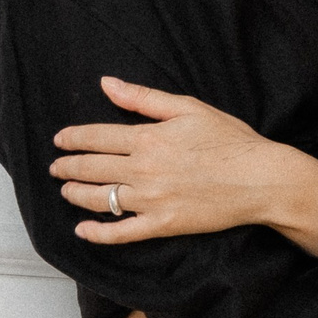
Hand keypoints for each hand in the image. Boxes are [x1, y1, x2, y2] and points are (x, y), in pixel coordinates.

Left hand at [52, 78, 317, 254]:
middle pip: (92, 168)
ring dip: (76, 194)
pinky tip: (83, 230)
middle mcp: (144, 169)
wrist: (261, 179)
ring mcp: (152, 200)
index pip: (97, 137)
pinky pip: (122, 233)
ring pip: (100, 199)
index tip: (60, 140)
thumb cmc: (230, 140)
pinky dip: (99, 234)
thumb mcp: (188, 107)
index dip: (73, 138)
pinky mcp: (164, 224)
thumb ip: (143, 98)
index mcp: (148, 137)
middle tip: (55, 167)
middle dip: (68, 166)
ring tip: (66, 190)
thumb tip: (107, 83)